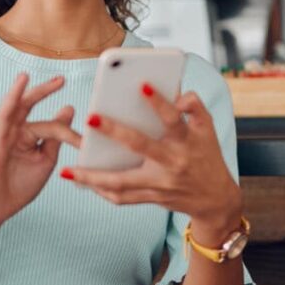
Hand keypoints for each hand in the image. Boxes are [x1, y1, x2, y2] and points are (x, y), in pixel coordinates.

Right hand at [0, 73, 81, 229]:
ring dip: (12, 97)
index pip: (48, 125)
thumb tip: (69, 107)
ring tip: (23, 79)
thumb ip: (55, 136)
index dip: (67, 131)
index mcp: (26, 133)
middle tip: (60, 80)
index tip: (84, 142)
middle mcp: (11, 133)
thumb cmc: (20, 183)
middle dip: (40, 92)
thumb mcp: (45, 159)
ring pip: (4, 116)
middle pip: (24, 107)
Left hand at [60, 83, 241, 233]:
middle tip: (90, 117)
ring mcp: (161, 184)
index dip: (160, 103)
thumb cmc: (207, 156)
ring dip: (93, 177)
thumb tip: (177, 93)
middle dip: (115, 132)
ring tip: (68, 171)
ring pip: (123, 182)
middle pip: (141, 146)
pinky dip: (102, 191)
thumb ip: (194, 107)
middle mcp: (173, 163)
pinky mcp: (152, 198)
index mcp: (187, 141)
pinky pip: (123, 198)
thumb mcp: (208, 128)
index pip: (173, 119)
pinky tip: (82, 182)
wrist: (215, 199)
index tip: (141, 85)